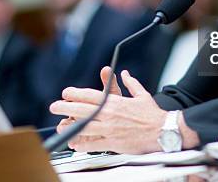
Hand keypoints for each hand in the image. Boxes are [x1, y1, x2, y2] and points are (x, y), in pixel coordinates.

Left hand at [50, 68, 165, 153]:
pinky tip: (74, 143)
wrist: (163, 131)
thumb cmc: (153, 114)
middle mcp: (110, 115)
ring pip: (84, 127)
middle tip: (54, 106)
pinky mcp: (113, 143)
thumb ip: (131, 83)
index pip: (90, 96)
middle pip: (83, 110)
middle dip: (66, 107)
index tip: (66, 93)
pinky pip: (93, 144)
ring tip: (59, 125)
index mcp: (115, 102)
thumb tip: (125, 74)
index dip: (76, 94)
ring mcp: (110, 130)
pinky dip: (82, 144)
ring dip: (69, 125)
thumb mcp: (142, 95)